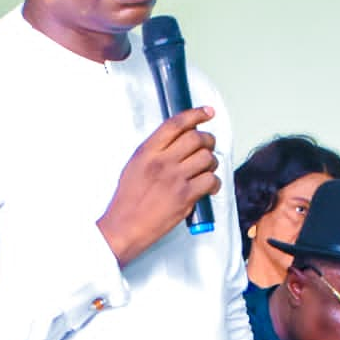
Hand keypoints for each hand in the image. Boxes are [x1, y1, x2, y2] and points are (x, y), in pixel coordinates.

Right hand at [96, 107, 219, 266]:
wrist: (125, 227)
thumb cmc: (128, 199)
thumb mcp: (134, 166)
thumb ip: (155, 151)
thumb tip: (179, 139)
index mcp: (146, 152)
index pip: (175, 124)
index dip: (195, 114)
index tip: (207, 112)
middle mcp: (161, 162)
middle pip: (196, 138)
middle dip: (208, 140)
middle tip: (209, 145)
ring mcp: (174, 179)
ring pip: (207, 158)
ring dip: (212, 162)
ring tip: (206, 169)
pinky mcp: (185, 197)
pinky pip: (211, 180)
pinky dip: (214, 182)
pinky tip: (208, 186)